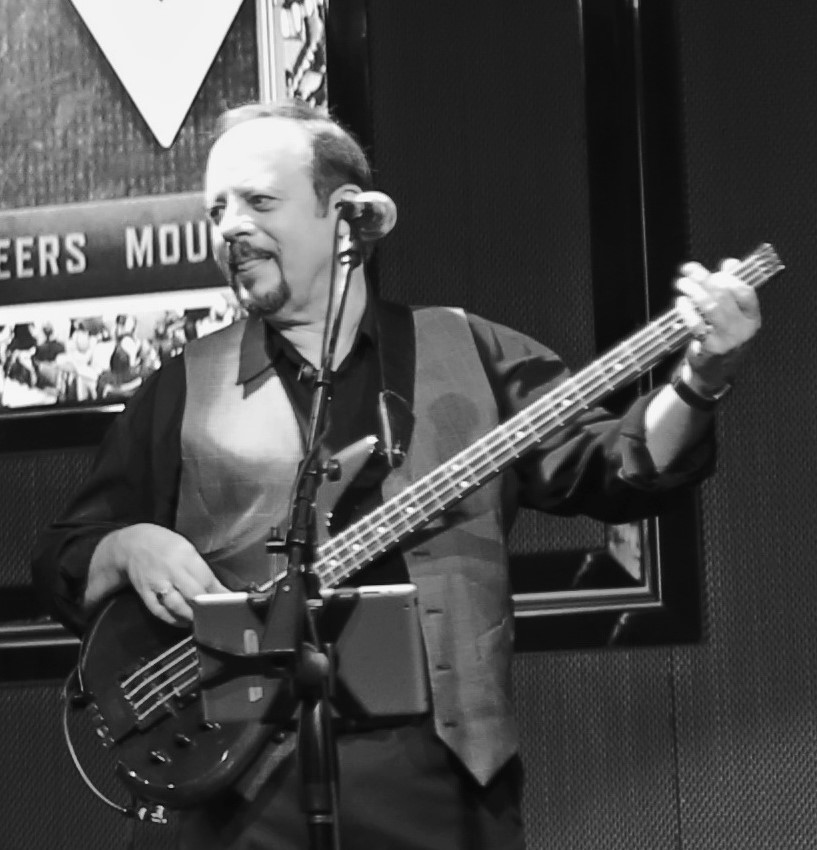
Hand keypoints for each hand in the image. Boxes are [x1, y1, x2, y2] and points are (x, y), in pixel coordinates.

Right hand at [89, 523, 228, 625]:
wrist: (132, 544)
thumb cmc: (165, 545)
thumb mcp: (187, 548)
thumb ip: (202, 570)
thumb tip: (220, 590)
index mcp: (184, 555)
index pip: (206, 578)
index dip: (219, 593)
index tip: (230, 601)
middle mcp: (171, 569)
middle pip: (192, 593)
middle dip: (206, 606)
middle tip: (217, 613)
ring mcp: (156, 583)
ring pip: (176, 604)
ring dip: (190, 615)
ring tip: (201, 620)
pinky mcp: (145, 593)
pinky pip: (159, 610)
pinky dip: (172, 619)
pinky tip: (182, 622)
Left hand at [674, 258, 761, 392]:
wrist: (714, 375)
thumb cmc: (723, 341)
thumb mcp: (735, 318)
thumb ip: (732, 291)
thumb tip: (729, 263)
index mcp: (752, 319)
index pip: (746, 291)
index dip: (729, 277)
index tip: (713, 270)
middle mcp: (743, 329)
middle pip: (723, 295)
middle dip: (703, 279)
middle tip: (688, 271)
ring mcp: (727, 339)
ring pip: (709, 306)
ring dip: (692, 291)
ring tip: (681, 283)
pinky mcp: (710, 348)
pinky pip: (696, 324)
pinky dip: (686, 310)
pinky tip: (680, 302)